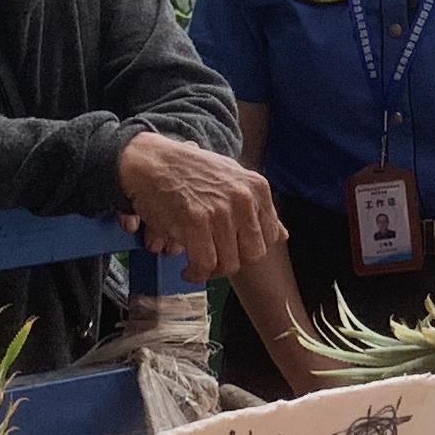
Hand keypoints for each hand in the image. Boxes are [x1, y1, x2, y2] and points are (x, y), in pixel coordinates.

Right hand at [114, 133, 283, 282]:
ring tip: (198, 263)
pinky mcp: (197, 221)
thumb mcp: (233, 180)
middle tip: (214, 258)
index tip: (230, 248)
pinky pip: (205, 264)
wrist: (152, 161)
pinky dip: (196, 274)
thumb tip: (282, 235)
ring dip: (212, 271)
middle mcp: (244, 198)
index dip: (247, 248)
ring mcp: (221, 210)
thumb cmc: (190, 172)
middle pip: (252, 254)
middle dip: (233, 261)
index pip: (270, 237)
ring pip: (230, 263)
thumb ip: (259, 208)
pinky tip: (188, 270)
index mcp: (257, 188)